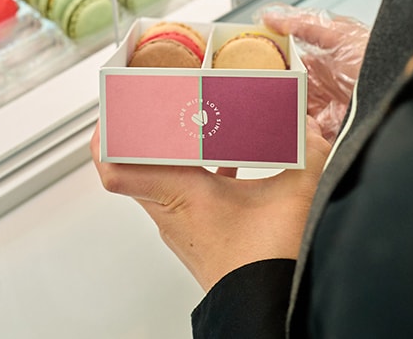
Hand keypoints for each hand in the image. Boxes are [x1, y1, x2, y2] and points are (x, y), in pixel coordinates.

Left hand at [92, 118, 330, 292]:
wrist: (271, 312)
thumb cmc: (269, 264)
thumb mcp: (298, 192)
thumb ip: (306, 149)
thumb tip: (307, 126)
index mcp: (179, 194)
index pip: (114, 167)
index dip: (105, 133)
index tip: (114, 103)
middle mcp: (170, 211)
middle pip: (132, 163)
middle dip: (142, 127)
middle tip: (154, 100)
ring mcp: (181, 224)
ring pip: (159, 176)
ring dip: (171, 148)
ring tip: (192, 120)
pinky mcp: (198, 233)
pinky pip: (184, 191)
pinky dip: (198, 169)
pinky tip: (229, 159)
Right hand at [261, 5, 368, 141]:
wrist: (403, 92)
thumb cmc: (378, 58)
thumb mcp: (339, 35)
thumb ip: (304, 24)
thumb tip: (270, 15)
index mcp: (324, 62)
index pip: (290, 65)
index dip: (272, 66)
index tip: (250, 68)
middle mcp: (325, 86)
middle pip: (290, 92)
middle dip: (274, 95)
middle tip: (254, 96)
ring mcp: (329, 110)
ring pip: (296, 115)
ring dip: (284, 116)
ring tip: (266, 115)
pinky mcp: (335, 131)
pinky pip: (309, 136)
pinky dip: (298, 135)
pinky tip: (286, 132)